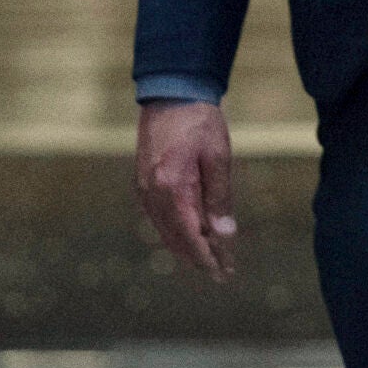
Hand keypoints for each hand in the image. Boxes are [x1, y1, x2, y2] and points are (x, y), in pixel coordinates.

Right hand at [135, 100, 237, 277]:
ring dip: (187, 246)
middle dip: (198, 257)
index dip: (206, 257)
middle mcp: (152, 194)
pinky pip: (159, 217)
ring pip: (165, 230)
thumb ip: (219, 198)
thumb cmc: (199, 122)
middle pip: (175, 238)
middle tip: (222, 272)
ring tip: (210, 259)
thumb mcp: (217, 157)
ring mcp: (144, 189)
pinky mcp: (144, 183)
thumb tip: (223, 235)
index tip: (222, 272)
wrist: (171, 94)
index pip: (189, 235)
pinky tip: (190, 235)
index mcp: (171, 188)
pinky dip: (175, 231)